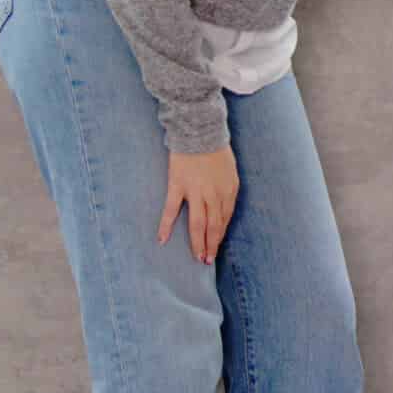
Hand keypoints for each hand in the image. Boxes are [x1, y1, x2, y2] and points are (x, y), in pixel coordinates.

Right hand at [161, 146, 238, 264]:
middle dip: (211, 245)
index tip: (216, 247)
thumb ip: (226, 191)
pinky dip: (165, 225)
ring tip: (196, 257)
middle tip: (207, 261)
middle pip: (214, 226)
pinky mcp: (178, 186)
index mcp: (228, 191)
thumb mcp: (230, 172)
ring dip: (197, 243)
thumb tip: (222, 210)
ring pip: (197, 224)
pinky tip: (162, 240)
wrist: (199, 131)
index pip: (225, 219)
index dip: (220, 235)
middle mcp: (214, 194)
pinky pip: (171, 209)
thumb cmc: (216, 150)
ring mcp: (195, 191)